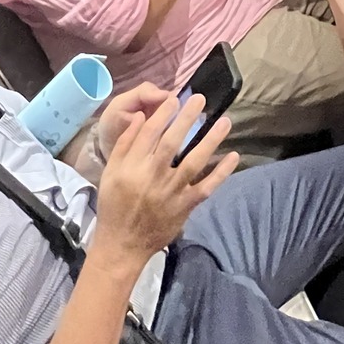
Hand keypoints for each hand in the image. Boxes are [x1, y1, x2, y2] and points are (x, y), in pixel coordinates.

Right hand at [89, 96, 237, 271]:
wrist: (122, 244)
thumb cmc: (114, 205)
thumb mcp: (110, 173)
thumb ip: (124, 144)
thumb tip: (142, 116)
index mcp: (131, 168)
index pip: (149, 134)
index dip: (164, 114)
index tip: (175, 98)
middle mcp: (152, 177)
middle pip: (172, 142)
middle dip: (187, 118)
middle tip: (200, 98)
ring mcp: (171, 192)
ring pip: (194, 162)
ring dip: (211, 141)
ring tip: (225, 121)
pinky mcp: (185, 206)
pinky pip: (206, 187)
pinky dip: (221, 173)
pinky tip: (233, 156)